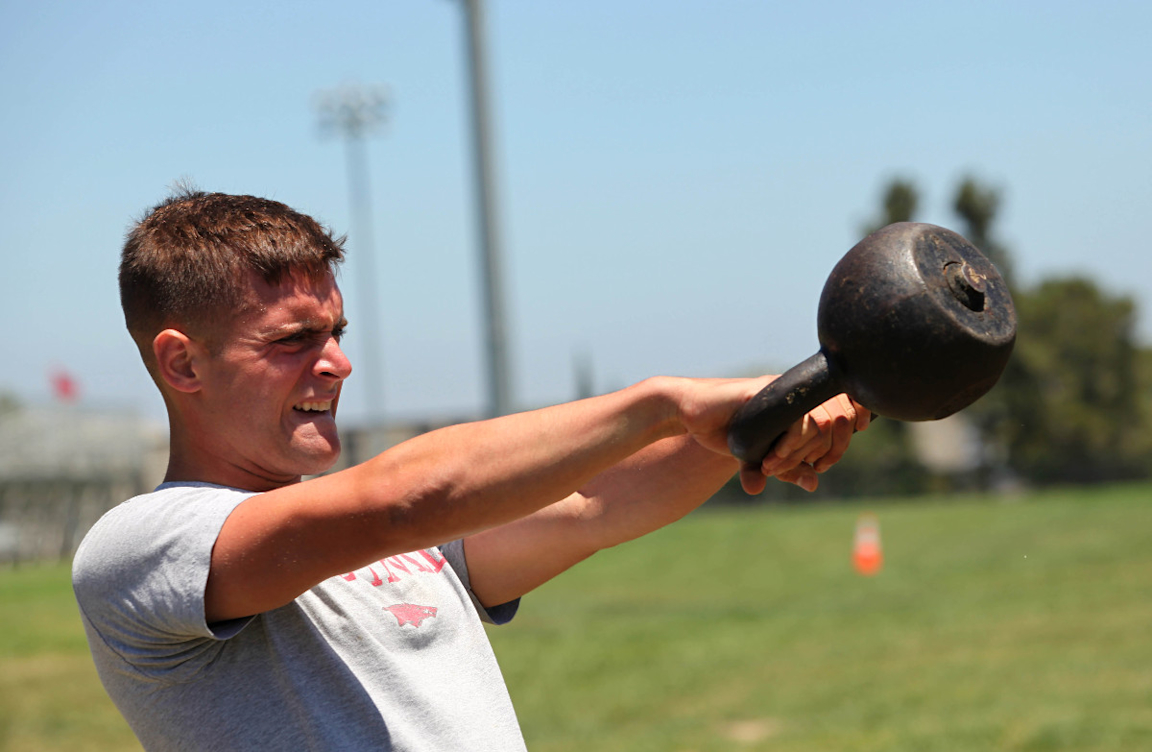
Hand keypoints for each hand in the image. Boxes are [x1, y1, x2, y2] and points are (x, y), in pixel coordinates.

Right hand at [739, 393, 869, 494]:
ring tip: (775, 465)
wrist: (701, 418)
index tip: (826, 461)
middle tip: (802, 467)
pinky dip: (789, 445)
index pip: (850, 411)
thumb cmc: (738, 435)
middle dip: (826, 453)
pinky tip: (771, 458)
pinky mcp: (768, 391)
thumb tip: (813, 484)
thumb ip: (792, 470)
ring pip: (822, 421)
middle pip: (841, 419)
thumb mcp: (768, 459)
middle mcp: (800, 391)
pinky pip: (796, 419)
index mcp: (809, 403)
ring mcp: (786, 390)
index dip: (848, 435)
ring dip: (802, 453)